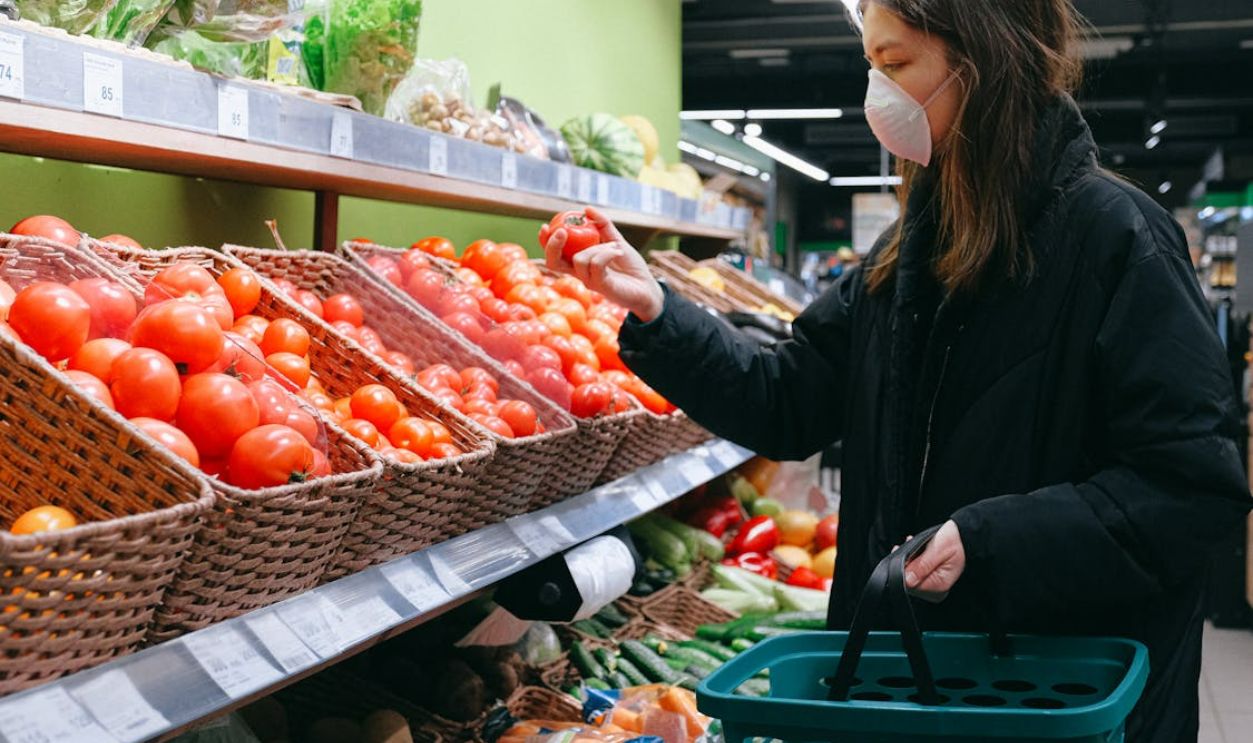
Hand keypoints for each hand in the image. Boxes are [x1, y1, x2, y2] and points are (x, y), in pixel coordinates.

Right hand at [543, 207, 664, 321]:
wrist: (648, 287)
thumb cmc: (630, 267)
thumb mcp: (615, 241)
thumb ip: (602, 226)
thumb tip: (586, 209)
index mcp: (579, 262)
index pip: (554, 254)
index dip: (545, 242)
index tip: (545, 226)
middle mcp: (580, 273)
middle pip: (553, 262)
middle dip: (553, 245)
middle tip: (562, 231)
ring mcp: (590, 281)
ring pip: (579, 259)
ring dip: (597, 247)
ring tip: (614, 247)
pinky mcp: (602, 286)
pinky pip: (596, 264)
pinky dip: (606, 253)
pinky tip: (617, 252)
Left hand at [902, 520, 965, 602]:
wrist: (965, 535)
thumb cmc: (955, 541)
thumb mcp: (937, 550)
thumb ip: (922, 565)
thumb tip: (907, 579)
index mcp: (939, 584)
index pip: (911, 584)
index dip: (902, 569)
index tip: (900, 554)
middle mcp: (937, 588)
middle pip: (910, 581)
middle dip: (905, 563)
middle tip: (907, 546)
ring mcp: (934, 584)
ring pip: (911, 576)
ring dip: (909, 561)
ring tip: (912, 545)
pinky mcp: (932, 577)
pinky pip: (916, 572)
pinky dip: (913, 561)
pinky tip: (915, 550)